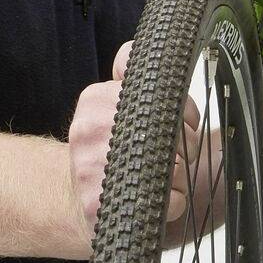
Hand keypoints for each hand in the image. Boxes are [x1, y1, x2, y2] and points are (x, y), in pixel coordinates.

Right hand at [69, 43, 216, 252]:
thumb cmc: (111, 149)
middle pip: (171, 130)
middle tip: (177, 154)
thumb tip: (134, 56)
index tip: (184, 121)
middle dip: (187, 144)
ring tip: (161, 177)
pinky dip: (174, 203)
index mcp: (94, 100)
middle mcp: (88, 130)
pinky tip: (155, 200)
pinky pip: (167, 201)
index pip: (160, 91)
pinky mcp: (99, 205)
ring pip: (173, 167)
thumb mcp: (114, 103)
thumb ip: (131, 75)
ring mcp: (90, 168)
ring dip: (180, 176)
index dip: (183, 110)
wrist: (75, 199)